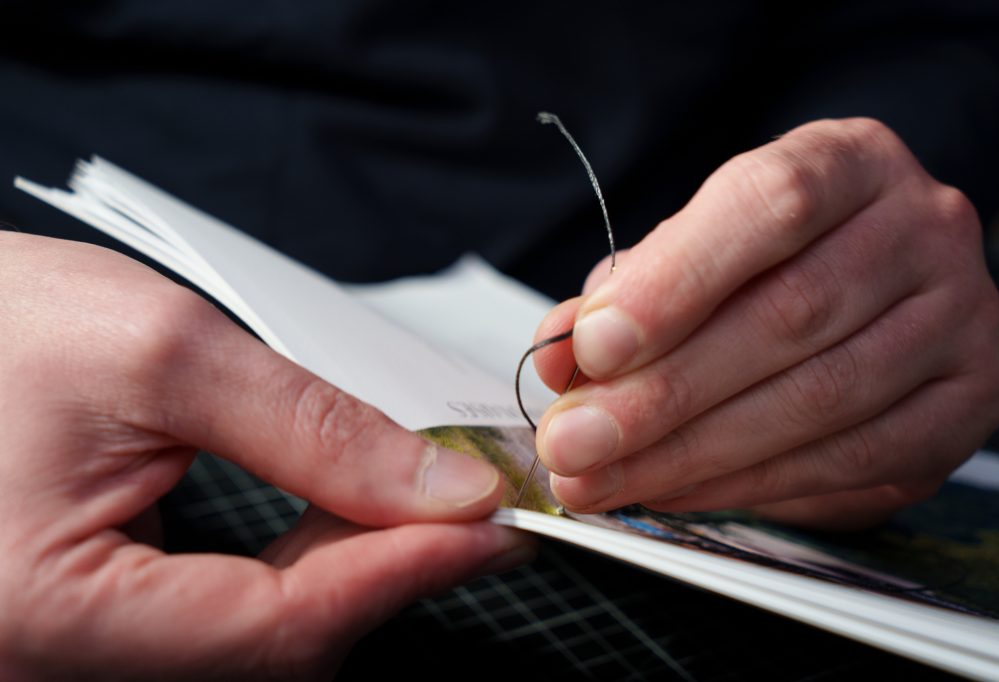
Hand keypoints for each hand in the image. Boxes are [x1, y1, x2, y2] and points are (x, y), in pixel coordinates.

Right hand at [0, 233, 528, 679]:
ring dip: (350, 568)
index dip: (404, 572)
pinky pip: (224, 623)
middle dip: (387, 568)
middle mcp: (56, 663)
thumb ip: (310, 428)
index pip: (279, 626)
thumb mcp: (162, 354)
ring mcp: (78, 654)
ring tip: (411, 494)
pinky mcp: (101, 628)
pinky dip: (298, 571)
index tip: (491, 524)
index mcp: (48, 614)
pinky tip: (334, 515)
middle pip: (279, 648)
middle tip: (467, 499)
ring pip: (261, 642)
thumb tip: (439, 487)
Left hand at [533, 118, 998, 529]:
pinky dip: (751, 486)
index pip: (769, 204)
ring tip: (604, 480)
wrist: (874, 280)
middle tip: (574, 444)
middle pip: (790, 314)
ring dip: (693, 453)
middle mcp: (922, 228)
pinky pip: (854, 460)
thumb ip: (627, 293)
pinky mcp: (967, 403)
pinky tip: (678, 493)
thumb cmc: (766, 259)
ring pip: (820, 398)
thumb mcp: (691, 249)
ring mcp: (958, 317)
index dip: (676, 280)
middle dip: (662, 395)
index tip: (593, 348)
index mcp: (849, 161)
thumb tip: (560, 356)